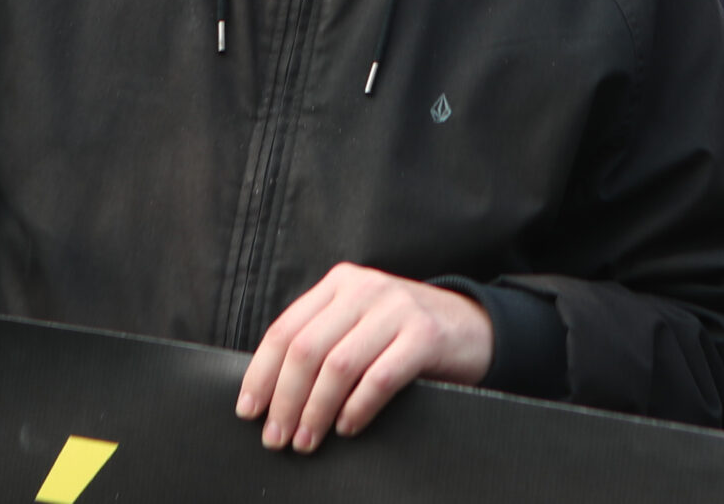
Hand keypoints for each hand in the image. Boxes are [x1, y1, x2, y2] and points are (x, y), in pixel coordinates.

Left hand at [234, 263, 492, 452]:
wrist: (475, 327)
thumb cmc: (404, 335)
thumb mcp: (359, 323)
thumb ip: (323, 339)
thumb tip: (271, 392)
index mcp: (339, 283)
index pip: (285, 329)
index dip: (261, 373)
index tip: (248, 411)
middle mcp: (364, 288)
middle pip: (306, 349)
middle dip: (284, 399)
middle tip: (276, 438)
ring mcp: (396, 309)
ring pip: (338, 365)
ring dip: (316, 411)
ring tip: (306, 441)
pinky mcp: (424, 336)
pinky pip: (380, 377)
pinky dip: (357, 408)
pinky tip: (347, 428)